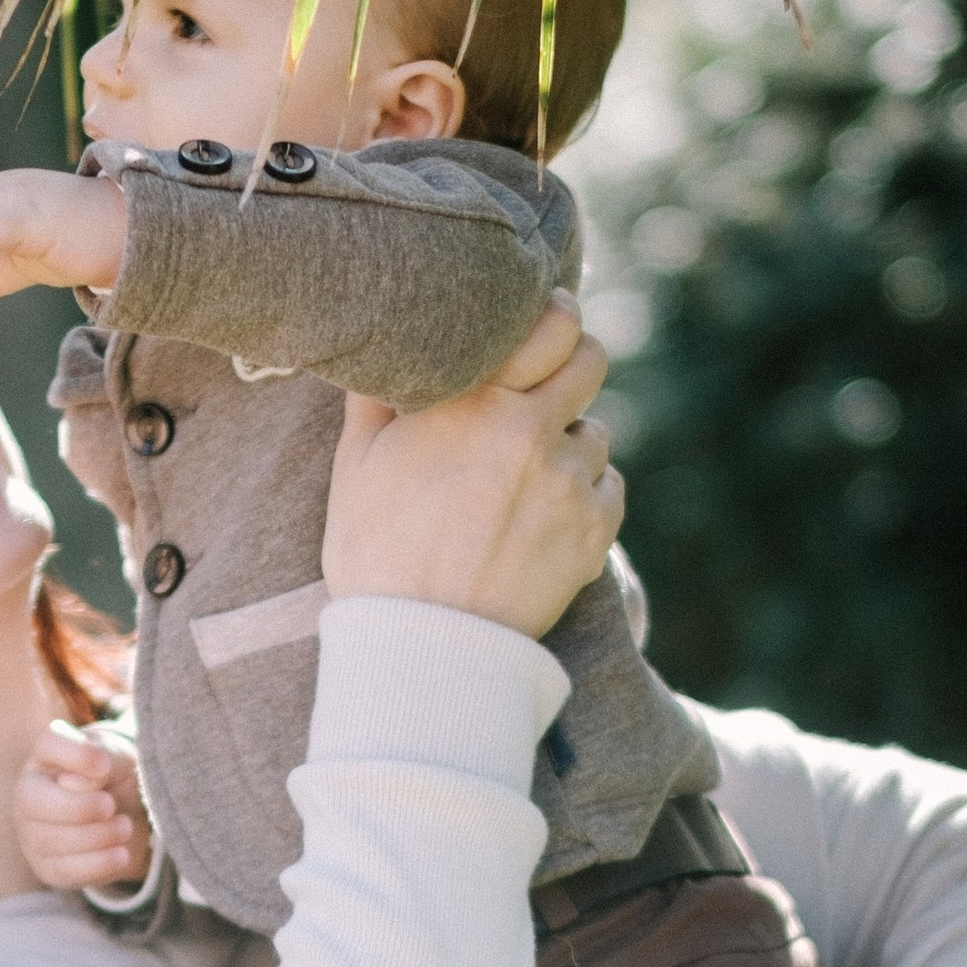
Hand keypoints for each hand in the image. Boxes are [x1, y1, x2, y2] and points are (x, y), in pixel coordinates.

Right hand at [16, 720, 153, 893]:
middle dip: (78, 807)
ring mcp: (32, 832)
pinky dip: (97, 865)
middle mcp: (30, 792)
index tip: (103, 764)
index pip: (46, 744)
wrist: (127, 817)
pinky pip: (64, 871)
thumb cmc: (118, 779)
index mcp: (48, 755)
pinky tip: (121, 855)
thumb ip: (106, 759)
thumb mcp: (122, 759)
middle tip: (111, 806)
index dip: (72, 754)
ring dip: (96, 836)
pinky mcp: (47, 866)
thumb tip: (80, 783)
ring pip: (50, 840)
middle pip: (32, 799)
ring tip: (125, 827)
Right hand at [321, 291, 619, 637]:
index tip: (547, 327)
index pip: (552, 321)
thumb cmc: (377, 557)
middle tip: (547, 393)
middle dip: (572, 369)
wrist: (422, 647)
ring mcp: (568, 480)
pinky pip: (610, 488)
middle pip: (591, 360)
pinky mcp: (594, 530)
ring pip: (595, 433)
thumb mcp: (356, 468)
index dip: (554, 319)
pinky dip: (586, 496)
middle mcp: (529, 428)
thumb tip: (384, 351)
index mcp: (471, 399)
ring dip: (570, 446)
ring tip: (528, 480)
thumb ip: (375, 398)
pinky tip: (546, 518)